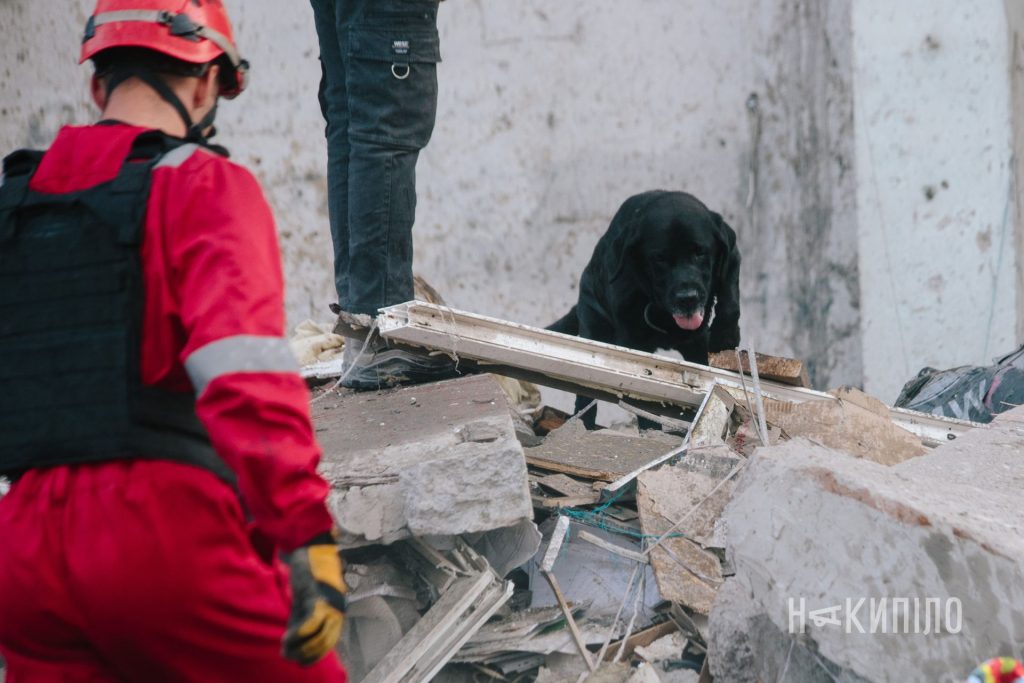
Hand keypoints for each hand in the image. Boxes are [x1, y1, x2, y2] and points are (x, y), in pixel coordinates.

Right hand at [281, 532, 347, 665]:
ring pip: (321, 636)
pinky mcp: (316, 594)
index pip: (330, 640)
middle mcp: (336, 607)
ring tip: (286, 651)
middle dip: (308, 654)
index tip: (300, 660)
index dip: (315, 653)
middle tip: (290, 657)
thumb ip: (304, 614)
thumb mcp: (306, 596)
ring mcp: (328, 601)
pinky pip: (312, 622)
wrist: (309, 543)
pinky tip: (286, 639)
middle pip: (327, 642)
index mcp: (336, 608)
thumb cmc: (308, 569)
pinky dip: (300, 634)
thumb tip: (294, 637)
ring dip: (302, 648)